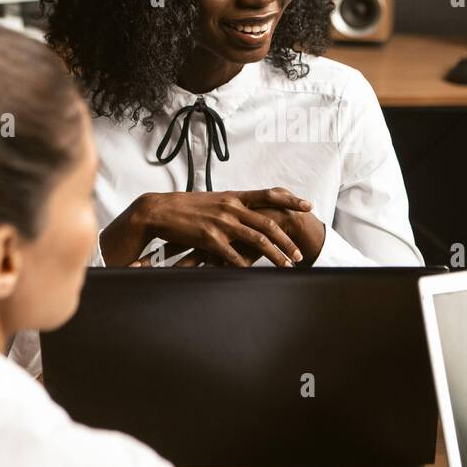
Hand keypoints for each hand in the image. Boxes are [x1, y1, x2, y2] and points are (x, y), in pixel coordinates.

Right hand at [178, 208, 326, 267]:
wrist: (158, 210)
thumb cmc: (186, 207)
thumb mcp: (213, 200)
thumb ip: (232, 205)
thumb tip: (248, 211)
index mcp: (234, 196)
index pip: (268, 194)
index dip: (290, 200)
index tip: (308, 206)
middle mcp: (231, 207)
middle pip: (268, 224)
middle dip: (287, 241)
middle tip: (299, 254)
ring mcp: (221, 222)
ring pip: (257, 240)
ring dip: (276, 255)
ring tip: (287, 266)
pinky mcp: (209, 238)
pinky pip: (233, 255)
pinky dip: (244, 264)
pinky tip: (253, 272)